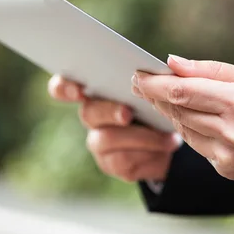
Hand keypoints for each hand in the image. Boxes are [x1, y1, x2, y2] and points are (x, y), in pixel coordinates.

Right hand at [48, 75, 179, 181]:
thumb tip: (154, 69)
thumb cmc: (157, 104)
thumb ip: (146, 78)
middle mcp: (91, 116)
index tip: (78, 90)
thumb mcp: (154, 87)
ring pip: (107, 139)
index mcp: (94, 90)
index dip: (64, 88)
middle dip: (108, 112)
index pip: (62, 87)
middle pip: (88, 113)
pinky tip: (168, 144)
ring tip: (166, 135)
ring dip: (139, 136)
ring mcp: (98, 142)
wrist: (171, 138)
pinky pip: (124, 160)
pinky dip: (149, 151)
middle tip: (128, 113)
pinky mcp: (112, 163)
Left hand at [132, 55, 233, 184]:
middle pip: (178, 110)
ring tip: (160, 95)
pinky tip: (185, 115)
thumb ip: (210, 71)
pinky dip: (188, 128)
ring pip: (183, 129)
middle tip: (140, 82)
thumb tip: (172, 62)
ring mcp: (228, 155)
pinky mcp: (226, 169)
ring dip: (169, 111)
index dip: (155, 83)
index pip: (183, 92)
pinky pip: (197, 145)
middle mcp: (232, 133)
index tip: (137, 74)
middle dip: (155, 95)